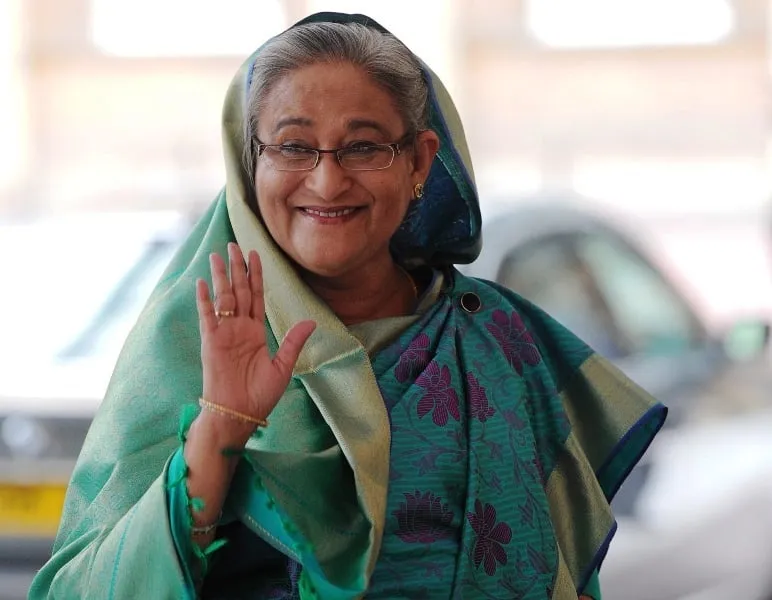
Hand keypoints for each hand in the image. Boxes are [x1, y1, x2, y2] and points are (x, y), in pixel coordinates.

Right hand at [195, 243, 315, 441]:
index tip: (255, 254)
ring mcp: (224, 334)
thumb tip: (311, 321)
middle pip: (238, 291)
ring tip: (218, 255)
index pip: (256, 296)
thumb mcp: (283, 366)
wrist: (239, 414)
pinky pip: (207, 317)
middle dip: (237, 268)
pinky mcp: (210, 343)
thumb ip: (294, 341)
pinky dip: (204, 300)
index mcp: (256, 332)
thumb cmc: (260, 396)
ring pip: (222, 298)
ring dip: (220, 276)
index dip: (256, 275)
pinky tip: (202, 282)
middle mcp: (239, 329)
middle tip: (235, 244)